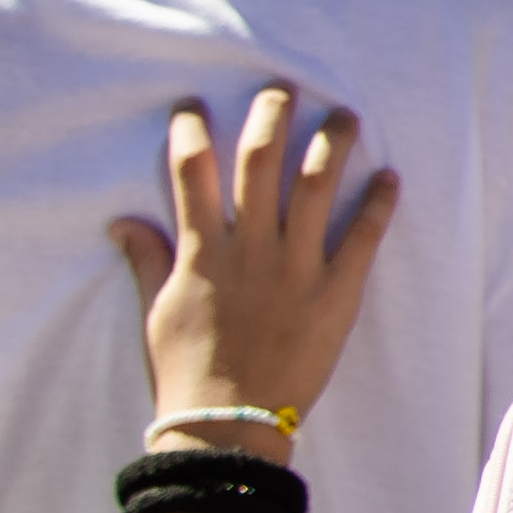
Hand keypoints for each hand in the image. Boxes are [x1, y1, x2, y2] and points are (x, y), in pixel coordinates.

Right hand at [113, 90, 399, 450]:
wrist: (228, 424)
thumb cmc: (186, 372)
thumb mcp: (156, 313)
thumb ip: (147, 261)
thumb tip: (122, 221)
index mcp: (201, 251)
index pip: (191, 174)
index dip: (191, 134)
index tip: (192, 106)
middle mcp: (249, 249)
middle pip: (259, 162)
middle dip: (270, 117)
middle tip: (282, 89)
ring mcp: (295, 268)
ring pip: (315, 186)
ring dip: (331, 144)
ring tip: (345, 116)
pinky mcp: (336, 292)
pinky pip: (363, 237)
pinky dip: (378, 203)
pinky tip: (390, 175)